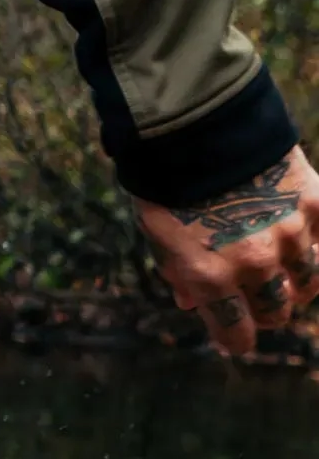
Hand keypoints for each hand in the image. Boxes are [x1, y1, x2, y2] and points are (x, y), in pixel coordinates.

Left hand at [134, 146, 318, 357]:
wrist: (193, 119)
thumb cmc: (165, 177)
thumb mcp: (156, 231)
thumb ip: (178, 271)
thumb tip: (189, 303)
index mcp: (209, 276)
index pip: (237, 335)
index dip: (236, 338)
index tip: (237, 337)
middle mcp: (254, 263)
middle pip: (277, 311)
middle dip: (265, 307)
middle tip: (256, 293)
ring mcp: (291, 235)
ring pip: (310, 283)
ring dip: (296, 280)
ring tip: (280, 265)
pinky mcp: (315, 203)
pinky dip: (318, 242)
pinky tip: (306, 237)